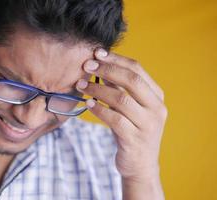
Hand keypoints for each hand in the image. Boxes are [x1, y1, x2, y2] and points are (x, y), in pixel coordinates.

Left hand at [76, 49, 167, 180]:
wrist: (140, 164)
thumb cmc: (131, 130)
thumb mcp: (128, 107)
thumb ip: (119, 87)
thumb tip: (101, 65)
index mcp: (156, 96)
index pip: (137, 69)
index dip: (116, 59)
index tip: (97, 53)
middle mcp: (157, 108)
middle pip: (132, 80)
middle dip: (107, 70)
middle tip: (86, 66)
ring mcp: (148, 124)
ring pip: (121, 99)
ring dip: (98, 89)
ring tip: (81, 85)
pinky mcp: (135, 139)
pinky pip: (115, 119)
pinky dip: (99, 109)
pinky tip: (88, 103)